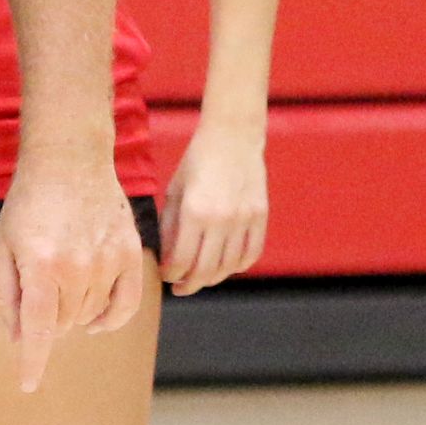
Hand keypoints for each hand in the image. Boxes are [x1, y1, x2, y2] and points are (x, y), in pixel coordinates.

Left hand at [0, 148, 148, 392]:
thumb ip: (9, 296)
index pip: (38, 331)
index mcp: (41, 267)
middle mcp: (78, 268)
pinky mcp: (130, 254)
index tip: (28, 385)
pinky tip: (97, 320)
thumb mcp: (3, 246)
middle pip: (62, 325)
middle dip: (46, 320)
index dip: (32, 363)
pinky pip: (126, 305)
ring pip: (90, 317)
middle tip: (40, 289)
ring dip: (74, 314)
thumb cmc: (29, 203)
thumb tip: (20, 338)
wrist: (70, 160)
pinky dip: (111, 319)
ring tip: (63, 282)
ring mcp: (108, 262)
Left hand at [158, 121, 268, 296]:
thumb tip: (166, 258)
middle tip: (180, 288)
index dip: (171, 275)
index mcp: (194, 212)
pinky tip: (226, 266)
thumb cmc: (197, 161)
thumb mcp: (175, 191)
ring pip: (229, 267)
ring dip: (212, 278)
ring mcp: (244, 219)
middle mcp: (221, 219)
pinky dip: (238, 266)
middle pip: (205, 271)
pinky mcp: (260, 216)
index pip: (181, 261)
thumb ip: (170, 227)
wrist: (232, 136)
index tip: (166, 276)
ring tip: (202, 277)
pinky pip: (251, 254)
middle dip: (189, 285)